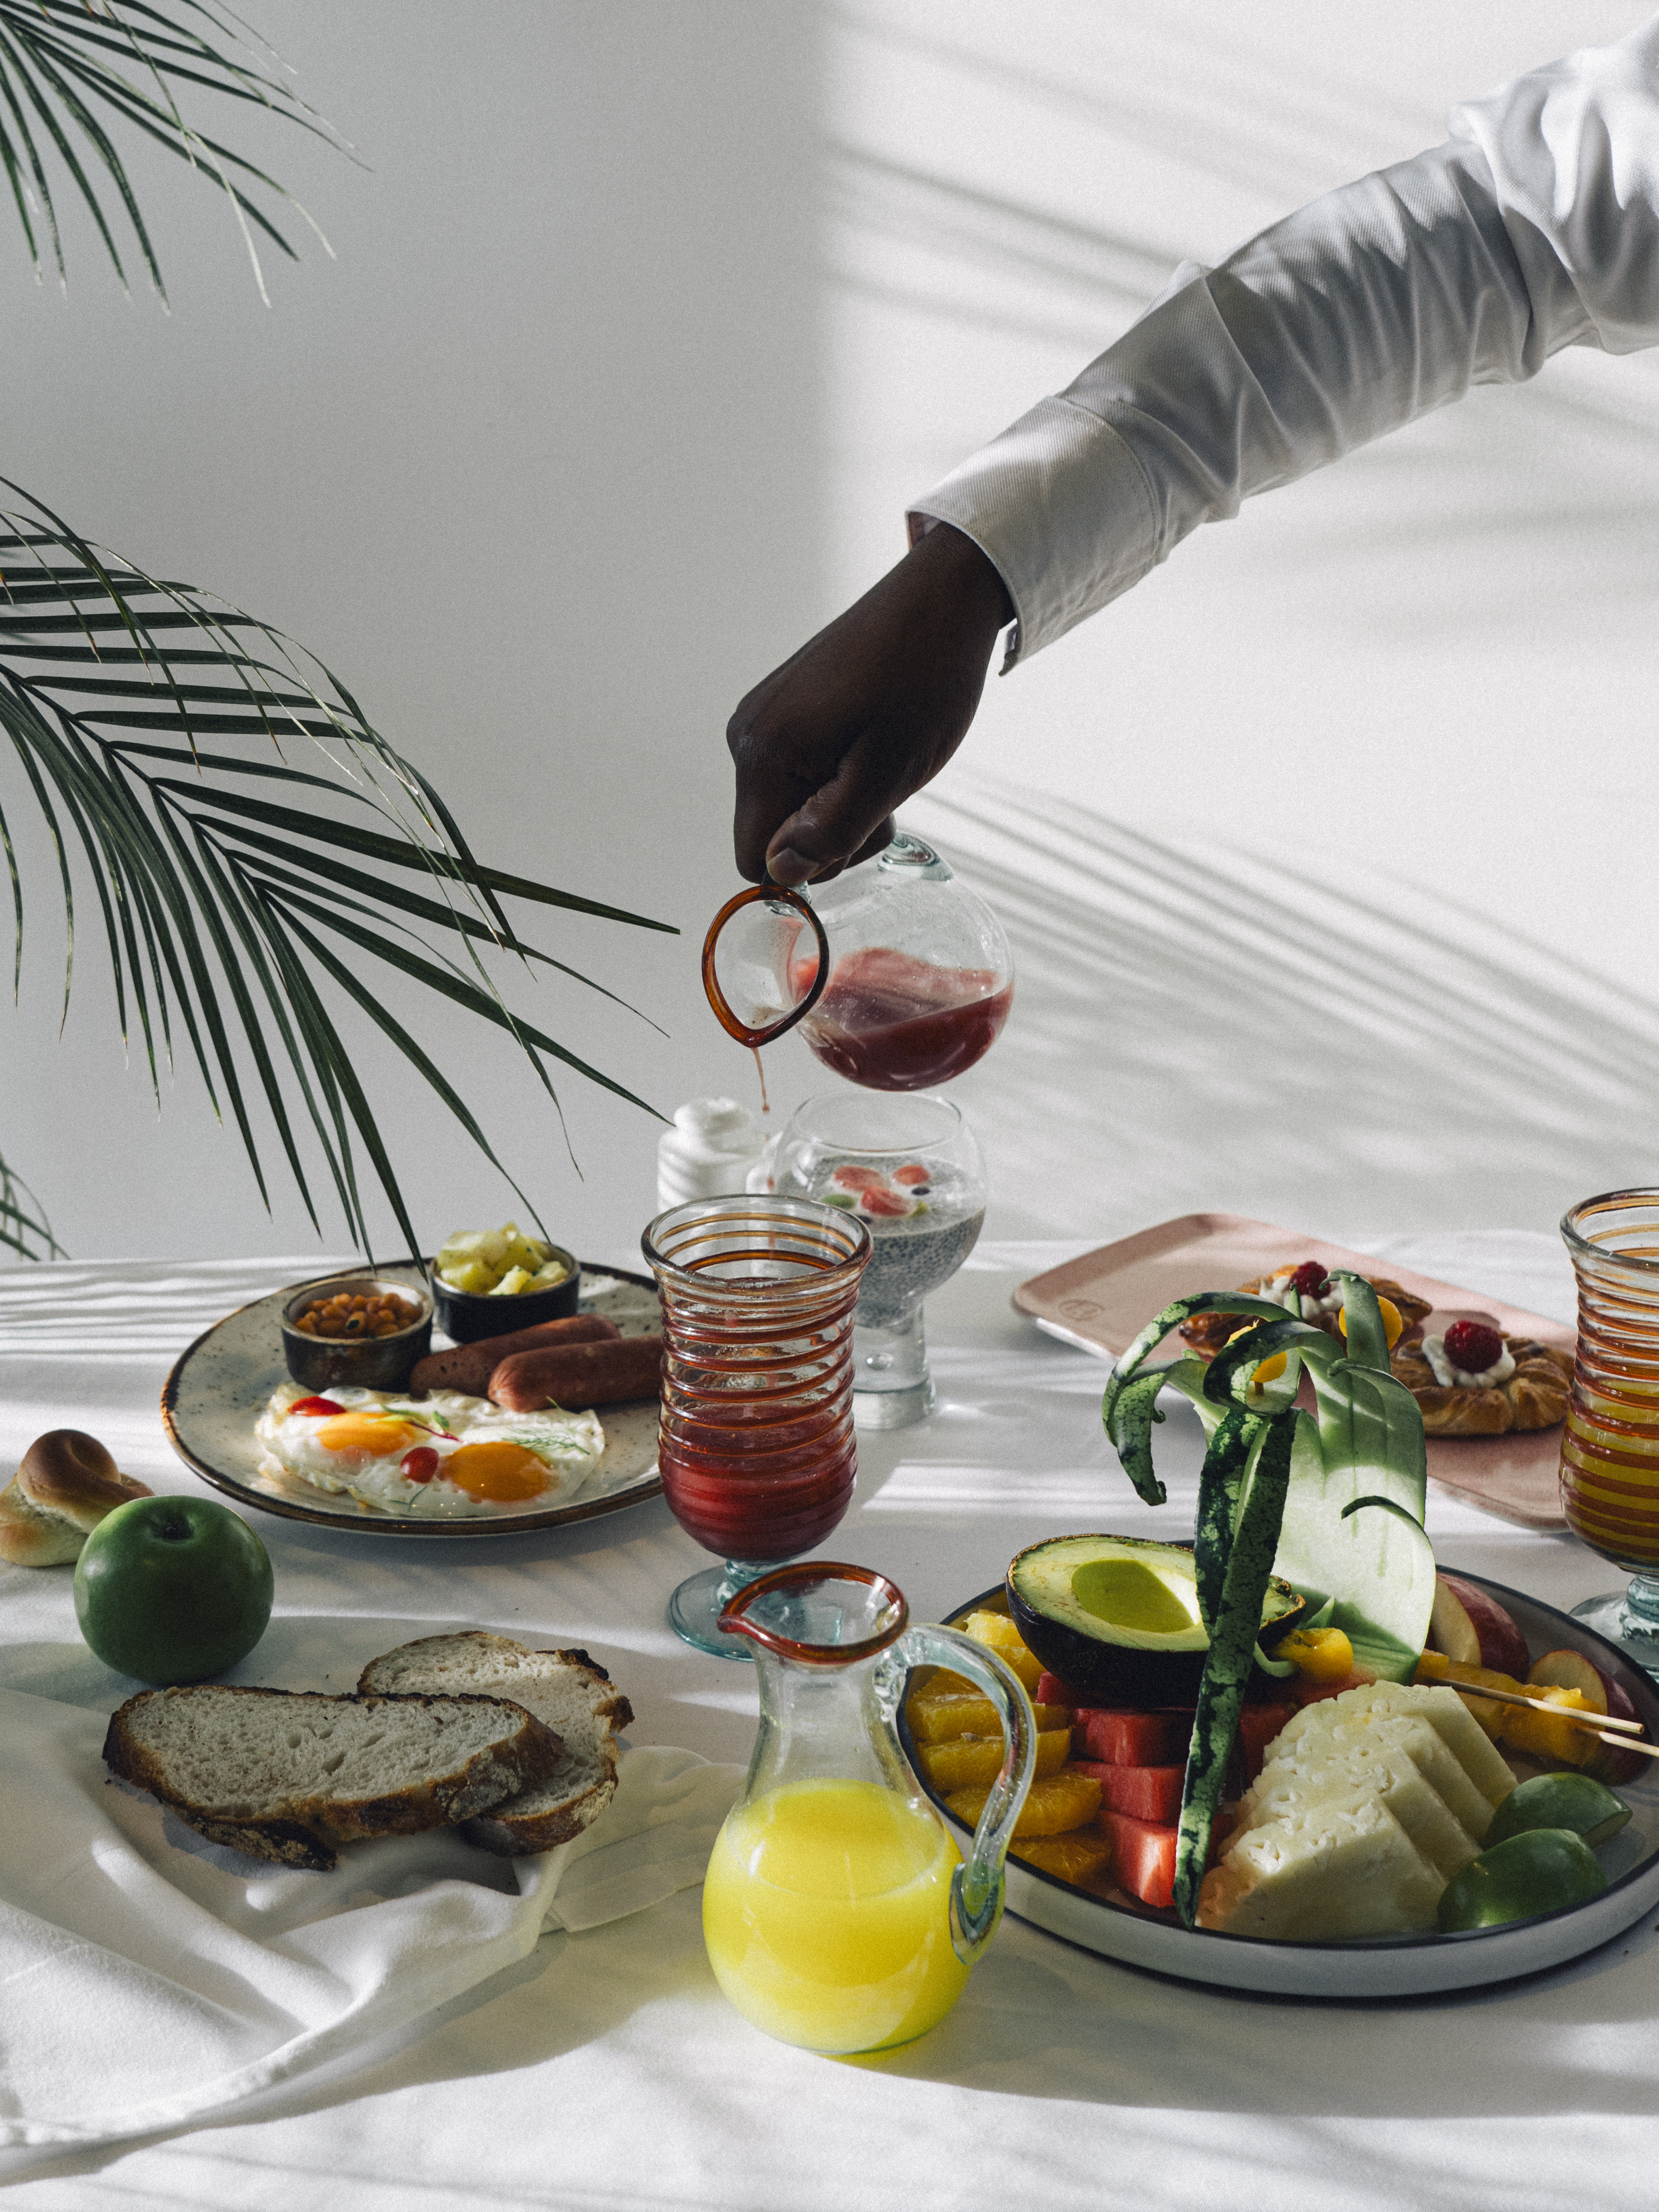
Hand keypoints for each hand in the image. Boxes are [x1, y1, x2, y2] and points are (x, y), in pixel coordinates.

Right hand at [726, 522, 1013, 884]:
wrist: (938, 601)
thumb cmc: (923, 679)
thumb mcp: (887, 773)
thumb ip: (829, 831)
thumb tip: (780, 873)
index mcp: (763, 755)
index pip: (756, 861)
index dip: (812, 861)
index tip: (860, 822)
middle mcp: (748, 736)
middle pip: (774, 835)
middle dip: (830, 832)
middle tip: (884, 788)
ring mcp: (765, 719)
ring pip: (791, 807)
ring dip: (841, 804)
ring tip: (885, 761)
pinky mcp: (785, 708)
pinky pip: (800, 773)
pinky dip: (839, 774)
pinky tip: (874, 744)